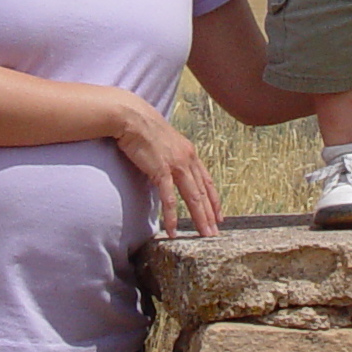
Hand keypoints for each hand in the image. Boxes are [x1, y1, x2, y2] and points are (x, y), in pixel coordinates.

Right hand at [107, 91, 222, 237]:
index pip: (207, 181)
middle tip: (215, 233)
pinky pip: (168, 199)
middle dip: (210, 214)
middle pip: (203, 192)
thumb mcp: (165, 143)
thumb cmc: (144, 128)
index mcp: (189, 152)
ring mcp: (176, 165)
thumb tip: (169, 170)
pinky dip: (172, 216)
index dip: (214, 199)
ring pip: (193, 197)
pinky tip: (173, 230)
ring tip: (204, 234)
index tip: (219, 215)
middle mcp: (187, 159)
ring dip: (200, 218)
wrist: (132, 117)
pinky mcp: (161, 170)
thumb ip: (171, 157)